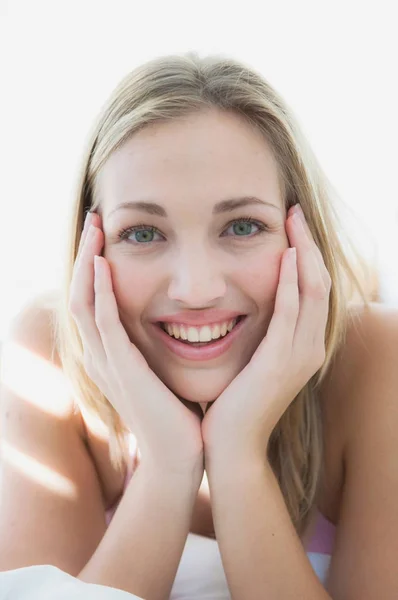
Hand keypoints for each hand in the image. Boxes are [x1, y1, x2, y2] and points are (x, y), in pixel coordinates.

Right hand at [69, 211, 203, 476]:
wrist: (179, 456)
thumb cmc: (177, 413)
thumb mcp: (162, 371)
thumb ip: (158, 347)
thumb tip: (178, 321)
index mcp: (112, 354)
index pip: (92, 301)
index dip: (94, 267)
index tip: (107, 237)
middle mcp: (102, 355)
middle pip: (80, 295)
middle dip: (85, 256)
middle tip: (94, 221)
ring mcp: (108, 363)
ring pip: (83, 303)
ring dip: (87, 264)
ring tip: (94, 230)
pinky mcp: (122, 370)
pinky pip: (104, 324)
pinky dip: (100, 293)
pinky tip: (104, 265)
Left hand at [201, 204, 330, 460]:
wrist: (230, 446)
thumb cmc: (233, 401)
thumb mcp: (252, 359)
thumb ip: (258, 332)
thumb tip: (244, 302)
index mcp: (303, 345)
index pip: (311, 288)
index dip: (306, 254)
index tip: (291, 224)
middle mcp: (309, 347)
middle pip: (319, 282)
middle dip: (309, 244)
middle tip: (294, 210)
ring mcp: (300, 356)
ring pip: (312, 292)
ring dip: (304, 253)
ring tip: (292, 220)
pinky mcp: (280, 363)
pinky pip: (290, 314)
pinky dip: (290, 283)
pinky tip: (285, 256)